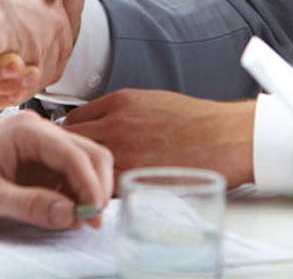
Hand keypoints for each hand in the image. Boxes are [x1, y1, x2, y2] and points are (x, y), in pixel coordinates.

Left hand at [0, 110, 112, 228]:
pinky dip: (75, 192)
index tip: (95, 216)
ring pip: (83, 162)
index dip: (90, 185)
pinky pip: (68, 173)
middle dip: (96, 186)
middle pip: (88, 152)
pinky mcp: (38, 160)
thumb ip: (28, 204)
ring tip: (82, 220)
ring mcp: (41, 144)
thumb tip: (68, 213)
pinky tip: (67, 212)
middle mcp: (39, 131)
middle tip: (94, 221)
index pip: (74, 153)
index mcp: (27, 130)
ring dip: (88, 189)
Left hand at [64, 89, 255, 188]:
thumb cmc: (196, 120)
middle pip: (71, 140)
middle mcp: (116, 124)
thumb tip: (107, 124)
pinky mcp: (135, 177)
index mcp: (121, 102)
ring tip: (81, 181)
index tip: (70, 143)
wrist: (224, 136)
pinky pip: (103, 186)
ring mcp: (124, 151)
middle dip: (68, 152)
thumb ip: (124, 111)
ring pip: (83, 164)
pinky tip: (102, 193)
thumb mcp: (153, 101)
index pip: (75, 117)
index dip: (70, 133)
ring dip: (79, 173)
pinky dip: (98, 189)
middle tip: (68, 166)